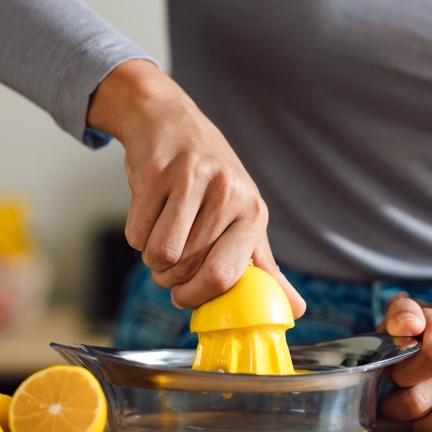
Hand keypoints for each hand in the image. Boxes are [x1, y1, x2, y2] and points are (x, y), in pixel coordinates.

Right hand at [88, 60, 304, 314]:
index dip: (198, 296)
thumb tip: (296, 311)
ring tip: (160, 236)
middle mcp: (227, 192)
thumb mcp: (243, 214)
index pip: (225, 275)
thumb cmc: (209, 176)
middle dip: (170, 278)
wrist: (167, 120)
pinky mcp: (154, 172)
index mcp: (253, 211)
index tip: (185, 297)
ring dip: (152, 258)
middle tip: (169, 263)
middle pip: (187, 268)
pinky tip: (148, 212)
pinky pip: (135, 233)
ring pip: (159, 254)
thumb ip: (263, 266)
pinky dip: (136, 233)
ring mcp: (190, 179)